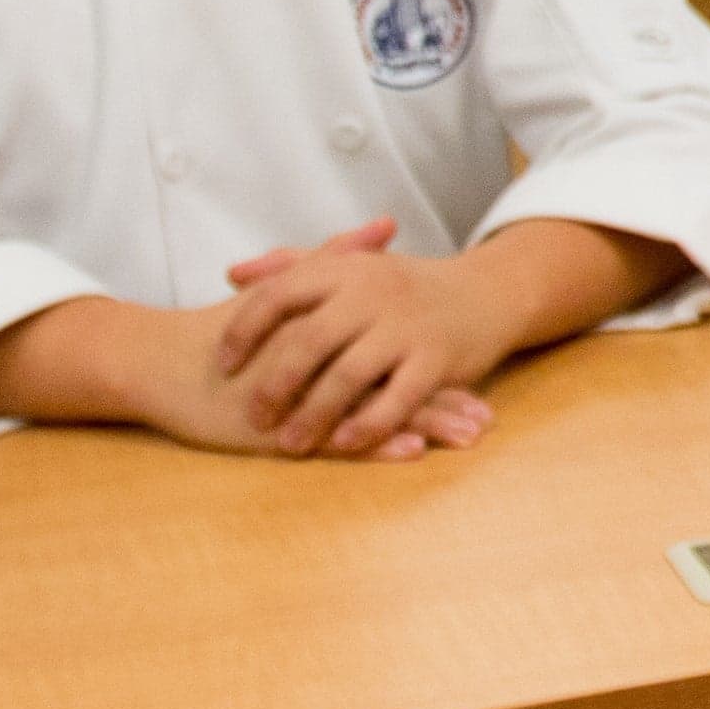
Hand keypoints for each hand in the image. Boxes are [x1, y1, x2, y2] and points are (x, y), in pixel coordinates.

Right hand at [4, 292, 490, 461]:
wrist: (164, 360)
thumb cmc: (223, 329)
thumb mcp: (284, 292)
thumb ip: (337, 257)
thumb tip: (386, 222)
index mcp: (330, 337)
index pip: (394, 349)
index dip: (438, 361)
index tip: (483, 366)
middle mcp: (324, 368)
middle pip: (394, 384)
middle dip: (442, 402)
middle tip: (486, 418)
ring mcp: (304, 399)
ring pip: (374, 412)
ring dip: (424, 423)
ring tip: (469, 435)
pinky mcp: (279, 429)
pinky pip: (335, 438)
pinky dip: (374, 440)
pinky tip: (410, 449)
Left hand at [212, 219, 527, 456]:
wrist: (487, 292)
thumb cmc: (406, 285)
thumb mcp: (353, 264)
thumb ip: (292, 265)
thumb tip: (233, 274)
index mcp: (347, 270)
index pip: (280, 294)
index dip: (244, 330)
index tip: (222, 364)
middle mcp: (374, 294)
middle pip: (309, 341)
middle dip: (276, 385)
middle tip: (254, 417)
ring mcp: (407, 327)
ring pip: (349, 377)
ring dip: (314, 415)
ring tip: (289, 444)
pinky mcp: (438, 359)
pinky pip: (397, 400)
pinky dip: (367, 425)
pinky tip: (342, 443)